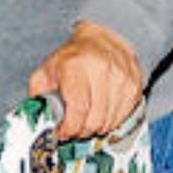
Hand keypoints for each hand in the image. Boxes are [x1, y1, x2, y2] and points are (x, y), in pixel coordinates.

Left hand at [27, 21, 142, 139]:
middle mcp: (101, 69)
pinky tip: (101, 114)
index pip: (78, 109)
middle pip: (95, 119)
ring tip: (86, 121)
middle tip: (74, 130)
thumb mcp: (45, 72)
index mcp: (75, 66)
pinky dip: (111, 121)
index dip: (70, 128)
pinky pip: (123, 115)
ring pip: (110, 120)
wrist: (99, 40)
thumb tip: (41, 120)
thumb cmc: (70, 59)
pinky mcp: (134, 84)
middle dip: (81, 131)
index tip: (63, 133)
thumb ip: (38, 95)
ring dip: (96, 128)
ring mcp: (121, 76)